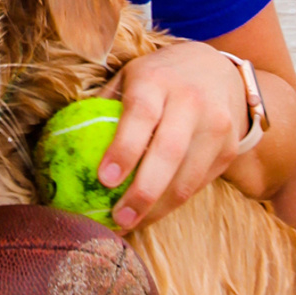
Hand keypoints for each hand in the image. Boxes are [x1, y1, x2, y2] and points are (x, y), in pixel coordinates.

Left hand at [97, 40, 249, 229]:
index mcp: (158, 80)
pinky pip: (199, 184)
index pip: (142, 116)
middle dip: (142, 192)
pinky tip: (152, 213)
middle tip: (118, 219)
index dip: (124, 149)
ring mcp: (216, 126)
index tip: (104, 180)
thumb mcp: (130, 76)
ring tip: (130, 224)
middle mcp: (191, 101)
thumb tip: (65, 141)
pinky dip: (174, 203)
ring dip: (158, 209)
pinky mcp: (230, 149)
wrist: (218, 70)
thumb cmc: (158, 78)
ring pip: (188, 178)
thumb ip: (104, 104)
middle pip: (169, 153)